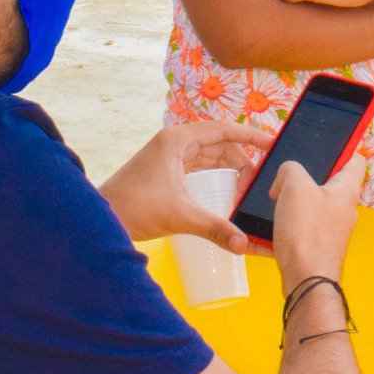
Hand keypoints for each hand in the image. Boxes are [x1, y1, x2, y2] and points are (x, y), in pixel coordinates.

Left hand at [100, 121, 268, 248]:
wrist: (101, 219)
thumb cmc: (134, 207)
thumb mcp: (181, 216)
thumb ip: (216, 227)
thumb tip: (245, 244)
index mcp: (177, 140)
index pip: (223, 129)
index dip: (250, 136)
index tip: (272, 143)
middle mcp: (174, 142)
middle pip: (219, 144)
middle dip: (242, 161)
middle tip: (259, 181)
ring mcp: (169, 155)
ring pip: (210, 156)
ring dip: (229, 169)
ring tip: (247, 188)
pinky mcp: (166, 170)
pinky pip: (199, 166)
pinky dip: (215, 175)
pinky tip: (227, 190)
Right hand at [269, 152, 366, 288]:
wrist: (306, 280)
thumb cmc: (307, 234)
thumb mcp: (295, 187)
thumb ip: (290, 170)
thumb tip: (284, 179)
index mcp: (346, 190)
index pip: (356, 160)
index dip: (344, 148)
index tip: (330, 142)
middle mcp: (344, 209)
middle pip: (330, 183)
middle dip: (308, 177)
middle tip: (287, 175)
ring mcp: (332, 230)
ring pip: (314, 206)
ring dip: (294, 201)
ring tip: (275, 200)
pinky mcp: (318, 245)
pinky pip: (302, 227)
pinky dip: (288, 223)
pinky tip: (271, 225)